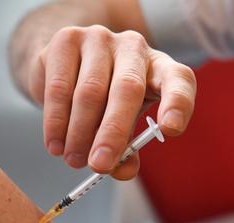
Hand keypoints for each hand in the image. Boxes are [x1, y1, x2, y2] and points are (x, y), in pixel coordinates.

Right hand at [27, 25, 195, 179]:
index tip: (170, 130)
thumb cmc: (102, 100)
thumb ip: (126, 149)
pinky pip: (60, 87)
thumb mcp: (122, 124)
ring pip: (89, 92)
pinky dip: (56, 122)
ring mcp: (99, 39)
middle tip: (99, 165)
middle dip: (112, 133)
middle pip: (127, 89)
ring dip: (79, 133)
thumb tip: (122, 171)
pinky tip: (55, 144)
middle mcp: (133, 47)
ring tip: (73, 160)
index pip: (178, 81)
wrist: (63, 67)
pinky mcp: (66, 40)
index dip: (177, 104)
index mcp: (159, 68)